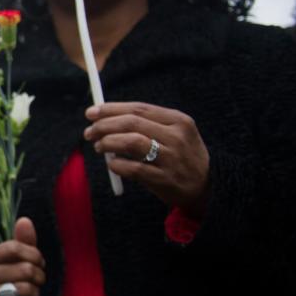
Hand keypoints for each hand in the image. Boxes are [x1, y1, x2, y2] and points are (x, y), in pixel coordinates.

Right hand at [0, 217, 45, 295]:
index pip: (15, 247)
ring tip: (29, 295)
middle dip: (39, 277)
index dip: (34, 254)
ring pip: (28, 289)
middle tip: (37, 281)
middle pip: (26, 269)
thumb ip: (20, 242)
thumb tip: (25, 220)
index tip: (38, 262)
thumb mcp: (6, 262)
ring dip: (35, 294)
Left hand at [85, 102, 210, 215]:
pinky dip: (116, 165)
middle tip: (89, 132)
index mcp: (178, 120)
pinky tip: (112, 164)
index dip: (111, 109)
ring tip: (99, 147)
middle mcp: (176, 136)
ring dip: (108, 142)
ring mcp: (171, 158)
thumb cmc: (180, 156)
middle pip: (131, 122)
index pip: (138, 108)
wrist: (207, 186)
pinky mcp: (164, 179)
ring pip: (131, 142)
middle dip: (104, 125)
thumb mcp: (174, 133)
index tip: (91, 112)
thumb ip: (145, 124)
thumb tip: (104, 117)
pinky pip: (132, 168)